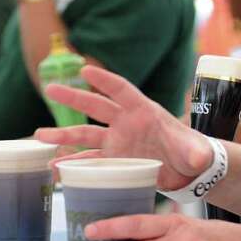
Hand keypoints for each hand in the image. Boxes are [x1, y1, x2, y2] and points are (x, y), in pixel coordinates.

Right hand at [35, 65, 213, 190]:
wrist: (187, 171)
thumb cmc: (192, 152)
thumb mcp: (195, 151)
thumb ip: (195, 151)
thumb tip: (199, 157)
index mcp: (144, 111)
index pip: (122, 90)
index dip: (105, 80)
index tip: (85, 70)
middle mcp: (126, 123)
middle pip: (95, 106)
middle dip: (73, 97)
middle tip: (50, 89)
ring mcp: (117, 141)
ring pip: (86, 135)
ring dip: (64, 135)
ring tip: (40, 136)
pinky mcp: (114, 160)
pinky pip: (89, 161)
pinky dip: (72, 164)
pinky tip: (55, 168)